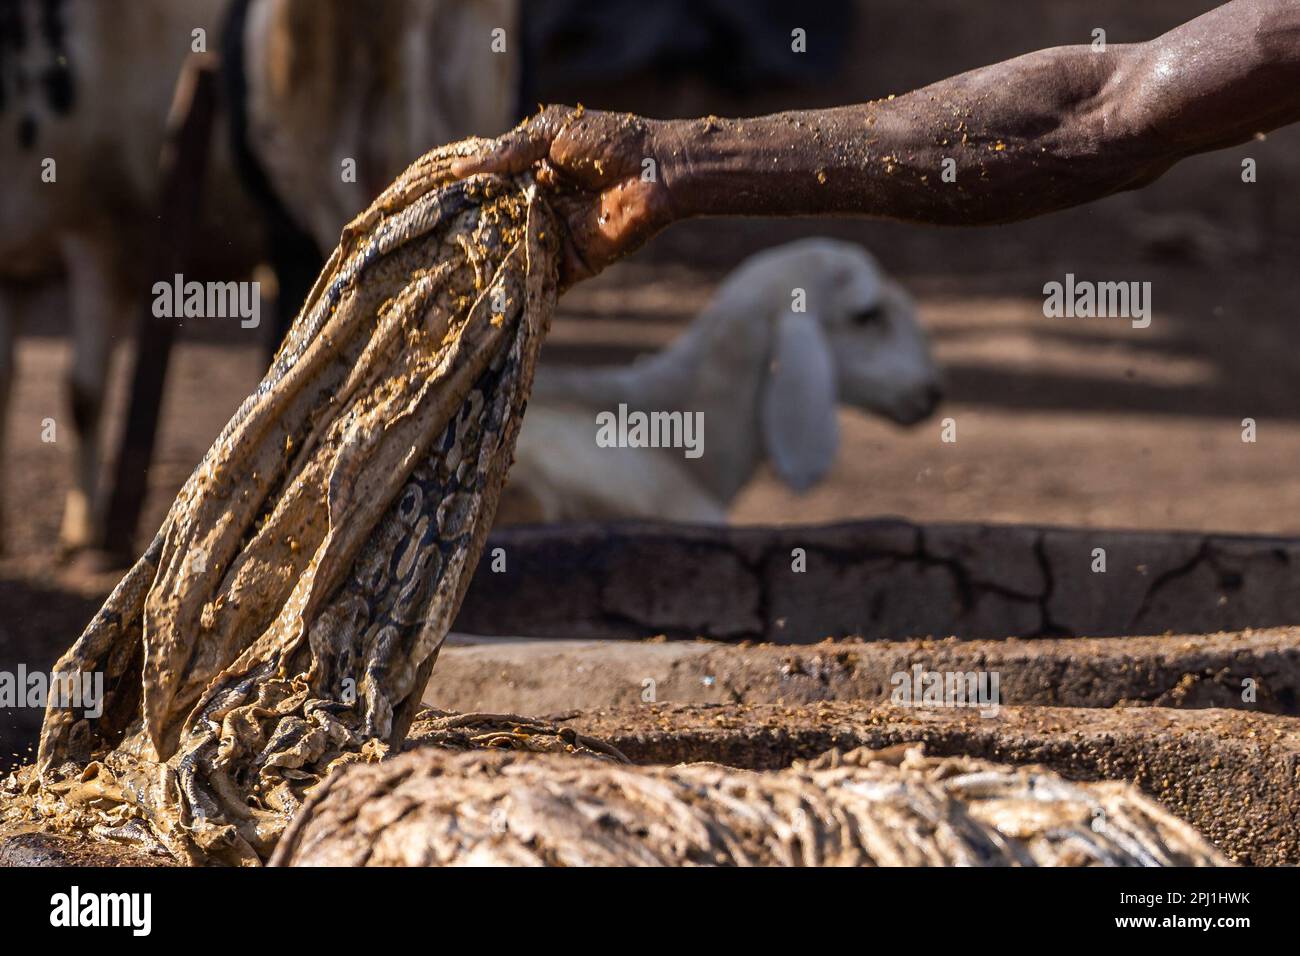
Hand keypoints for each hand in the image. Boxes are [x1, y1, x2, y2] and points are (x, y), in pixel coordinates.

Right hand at [452, 106, 678, 288]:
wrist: (656, 171)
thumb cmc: (610, 141)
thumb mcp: (552, 132)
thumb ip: (507, 151)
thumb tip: (456, 169)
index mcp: (532, 177)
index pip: (490, 193)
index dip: (464, 203)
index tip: (429, 215)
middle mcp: (539, 210)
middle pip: (498, 230)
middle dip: (471, 243)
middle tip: (433, 258)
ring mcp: (555, 239)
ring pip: (516, 258)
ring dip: (490, 271)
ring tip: (451, 287)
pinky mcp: (573, 264)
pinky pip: (544, 282)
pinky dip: (523, 292)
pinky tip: (490, 303)